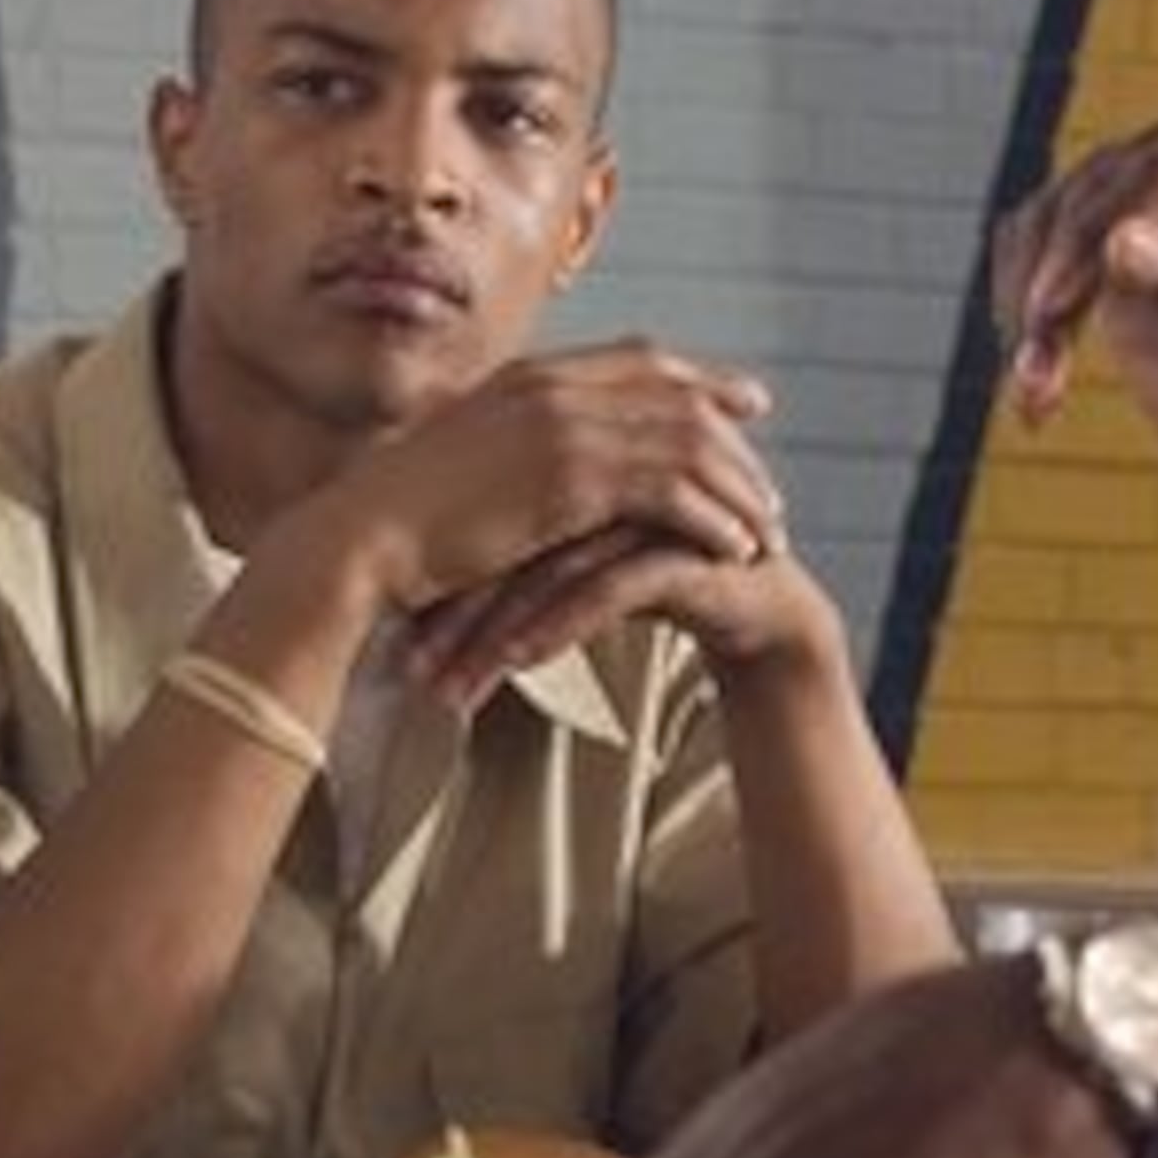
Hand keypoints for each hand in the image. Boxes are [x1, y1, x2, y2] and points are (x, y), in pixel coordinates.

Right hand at [297, 342, 786, 622]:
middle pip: (679, 395)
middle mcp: (553, 386)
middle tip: (770, 487)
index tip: (747, 402)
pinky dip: (712, 519)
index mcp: (528, 373)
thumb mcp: (458, 457)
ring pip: (687, 442)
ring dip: (735, 489)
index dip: (703, 379)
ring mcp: (563, 426)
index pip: (641, 359)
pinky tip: (732, 551)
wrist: (358, 539)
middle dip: (736, 441)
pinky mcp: (570, 478)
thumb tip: (529, 464)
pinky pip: (672, 489)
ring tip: (764, 532)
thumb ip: (507, 444)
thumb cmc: (394, 517)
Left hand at [402, 522, 839, 710]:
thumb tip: (435, 592)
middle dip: (455, 617)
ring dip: (494, 638)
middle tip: (410, 671)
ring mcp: (642, 508)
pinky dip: (556, 627)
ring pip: (548, 573)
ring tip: (451, 689)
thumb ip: (521, 560)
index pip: (485, 525)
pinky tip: (518, 663)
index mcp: (571, 469)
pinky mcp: (680, 547)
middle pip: (506, 547)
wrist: (759, 609)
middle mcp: (602, 480)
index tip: (398, 641)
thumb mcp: (581, 567)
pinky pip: (604, 589)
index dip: (439, 584)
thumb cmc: (660, 583)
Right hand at [991, 106, 1157, 457]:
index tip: (1050, 307)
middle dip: (1055, 274)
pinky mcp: (1102, 213)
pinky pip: (1032, 235)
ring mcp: (1151, 177)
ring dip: (1030, 299)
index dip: (1099, 231)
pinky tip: (1033, 371)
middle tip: (1032, 365)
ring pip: (1054, 210)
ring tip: (1034, 387)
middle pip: (1100, 184)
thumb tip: (1121, 242)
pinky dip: (1017, 301)